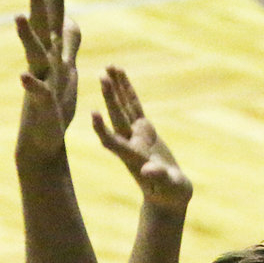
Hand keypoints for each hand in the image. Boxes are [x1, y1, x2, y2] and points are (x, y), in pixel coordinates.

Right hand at [15, 0, 81, 167]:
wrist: (44, 139)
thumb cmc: (55, 104)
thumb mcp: (67, 71)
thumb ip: (68, 44)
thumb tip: (71, 19)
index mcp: (53, 52)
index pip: (54, 14)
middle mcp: (44, 61)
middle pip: (42, 25)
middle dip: (39, 0)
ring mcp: (41, 80)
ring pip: (34, 55)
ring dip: (26, 36)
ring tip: (18, 17)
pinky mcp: (41, 104)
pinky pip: (36, 92)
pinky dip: (31, 85)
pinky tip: (22, 77)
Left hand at [92, 67, 191, 213]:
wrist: (169, 196)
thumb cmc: (170, 194)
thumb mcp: (169, 187)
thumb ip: (159, 177)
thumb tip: (149, 169)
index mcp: (134, 157)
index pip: (113, 142)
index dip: (102, 129)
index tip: (93, 114)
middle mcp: (131, 144)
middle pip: (117, 118)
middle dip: (109, 98)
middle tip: (102, 76)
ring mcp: (136, 135)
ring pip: (123, 108)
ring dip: (115, 89)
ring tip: (109, 67)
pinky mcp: (145, 130)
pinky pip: (134, 107)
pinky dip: (128, 91)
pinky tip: (120, 75)